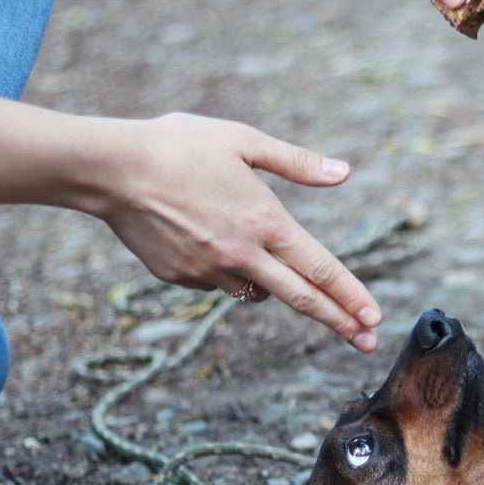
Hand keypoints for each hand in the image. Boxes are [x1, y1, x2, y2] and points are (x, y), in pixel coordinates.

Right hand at [95, 114, 381, 351]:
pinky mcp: (181, 278)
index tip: (375, 318)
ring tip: (252, 245)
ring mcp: (209, 272)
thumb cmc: (179, 145)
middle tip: (367, 342)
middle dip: (340, 322)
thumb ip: (297, 162)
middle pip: (302, 299)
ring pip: (256, 290)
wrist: (108, 169)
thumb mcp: (243, 141)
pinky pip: (216, 280)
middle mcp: (242, 255)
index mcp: (265, 223)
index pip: (321, 269)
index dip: (351, 296)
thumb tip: (344, 172)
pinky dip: (224, 267)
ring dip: (270, 281)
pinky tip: (203, 236)